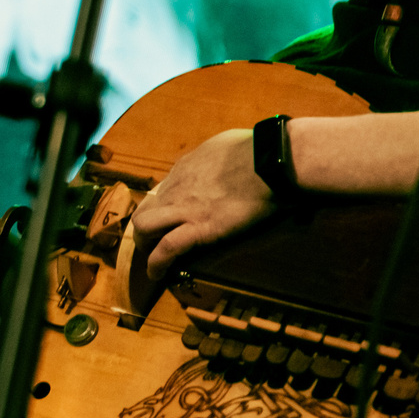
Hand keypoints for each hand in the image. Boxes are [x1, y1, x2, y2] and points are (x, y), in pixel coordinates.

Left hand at [131, 127, 270, 278]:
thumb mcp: (230, 143)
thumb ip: (222, 155)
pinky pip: (167, 248)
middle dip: (145, 227)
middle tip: (155, 241)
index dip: (163, 205)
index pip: (163, 189)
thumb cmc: (263, 150)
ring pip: (145, 226)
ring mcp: (186, 207)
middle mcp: (178, 186)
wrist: (273, 160)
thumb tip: (230, 157)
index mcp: (187, 166)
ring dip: (146, 244)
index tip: (169, 216)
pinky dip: (157, 263)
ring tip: (153, 257)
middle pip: (146, 208)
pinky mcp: (200, 227)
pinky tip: (157, 274)